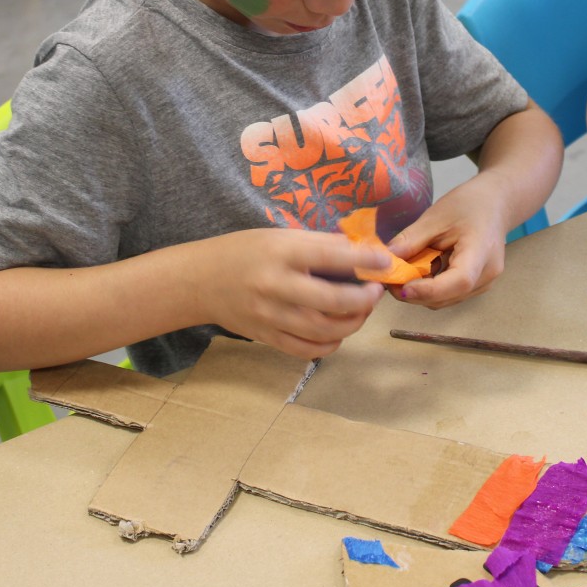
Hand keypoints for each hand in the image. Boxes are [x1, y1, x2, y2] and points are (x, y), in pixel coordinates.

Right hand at [191, 229, 389, 359]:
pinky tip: (338, 331)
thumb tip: (362, 251)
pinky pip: (307, 350)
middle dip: (364, 299)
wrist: (200, 281)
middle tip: (375, 292)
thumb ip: (319, 245)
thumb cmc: (244, 252)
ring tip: (362, 311)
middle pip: (333, 301)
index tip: (386, 260)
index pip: (331, 256)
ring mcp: (270, 316)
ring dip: (353, 323)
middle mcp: (276, 285)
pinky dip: (330, 344)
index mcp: (280, 252)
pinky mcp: (267, 337)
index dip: (364, 259)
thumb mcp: (279, 237)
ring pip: (324, 330)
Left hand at [385, 183, 509, 309]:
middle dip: (416, 293)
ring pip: (446, 300)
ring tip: (404, 271)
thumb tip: (385, 261)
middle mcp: (486, 275)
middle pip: (448, 296)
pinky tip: (421, 270)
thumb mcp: (435, 217)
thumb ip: (411, 240)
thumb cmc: (469, 205)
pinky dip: (430, 287)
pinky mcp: (476, 285)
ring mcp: (483, 283)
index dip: (428, 290)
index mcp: (481, 253)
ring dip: (421, 292)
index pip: (458, 281)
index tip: (400, 287)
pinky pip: (449, 294)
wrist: (495, 204)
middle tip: (390, 278)